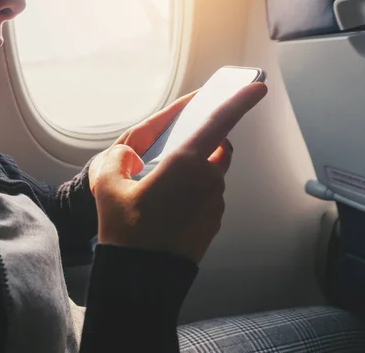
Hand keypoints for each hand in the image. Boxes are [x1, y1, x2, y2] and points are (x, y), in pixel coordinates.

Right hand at [88, 83, 267, 262]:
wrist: (143, 278)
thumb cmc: (127, 231)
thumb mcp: (107, 186)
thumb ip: (117, 159)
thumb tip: (129, 156)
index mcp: (186, 163)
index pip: (219, 122)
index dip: (239, 101)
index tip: (257, 86)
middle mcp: (209, 180)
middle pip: (212, 150)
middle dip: (195, 147)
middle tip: (165, 161)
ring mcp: (215, 204)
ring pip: (209, 175)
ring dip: (192, 174)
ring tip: (159, 193)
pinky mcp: (213, 222)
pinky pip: (207, 197)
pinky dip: (192, 195)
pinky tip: (167, 211)